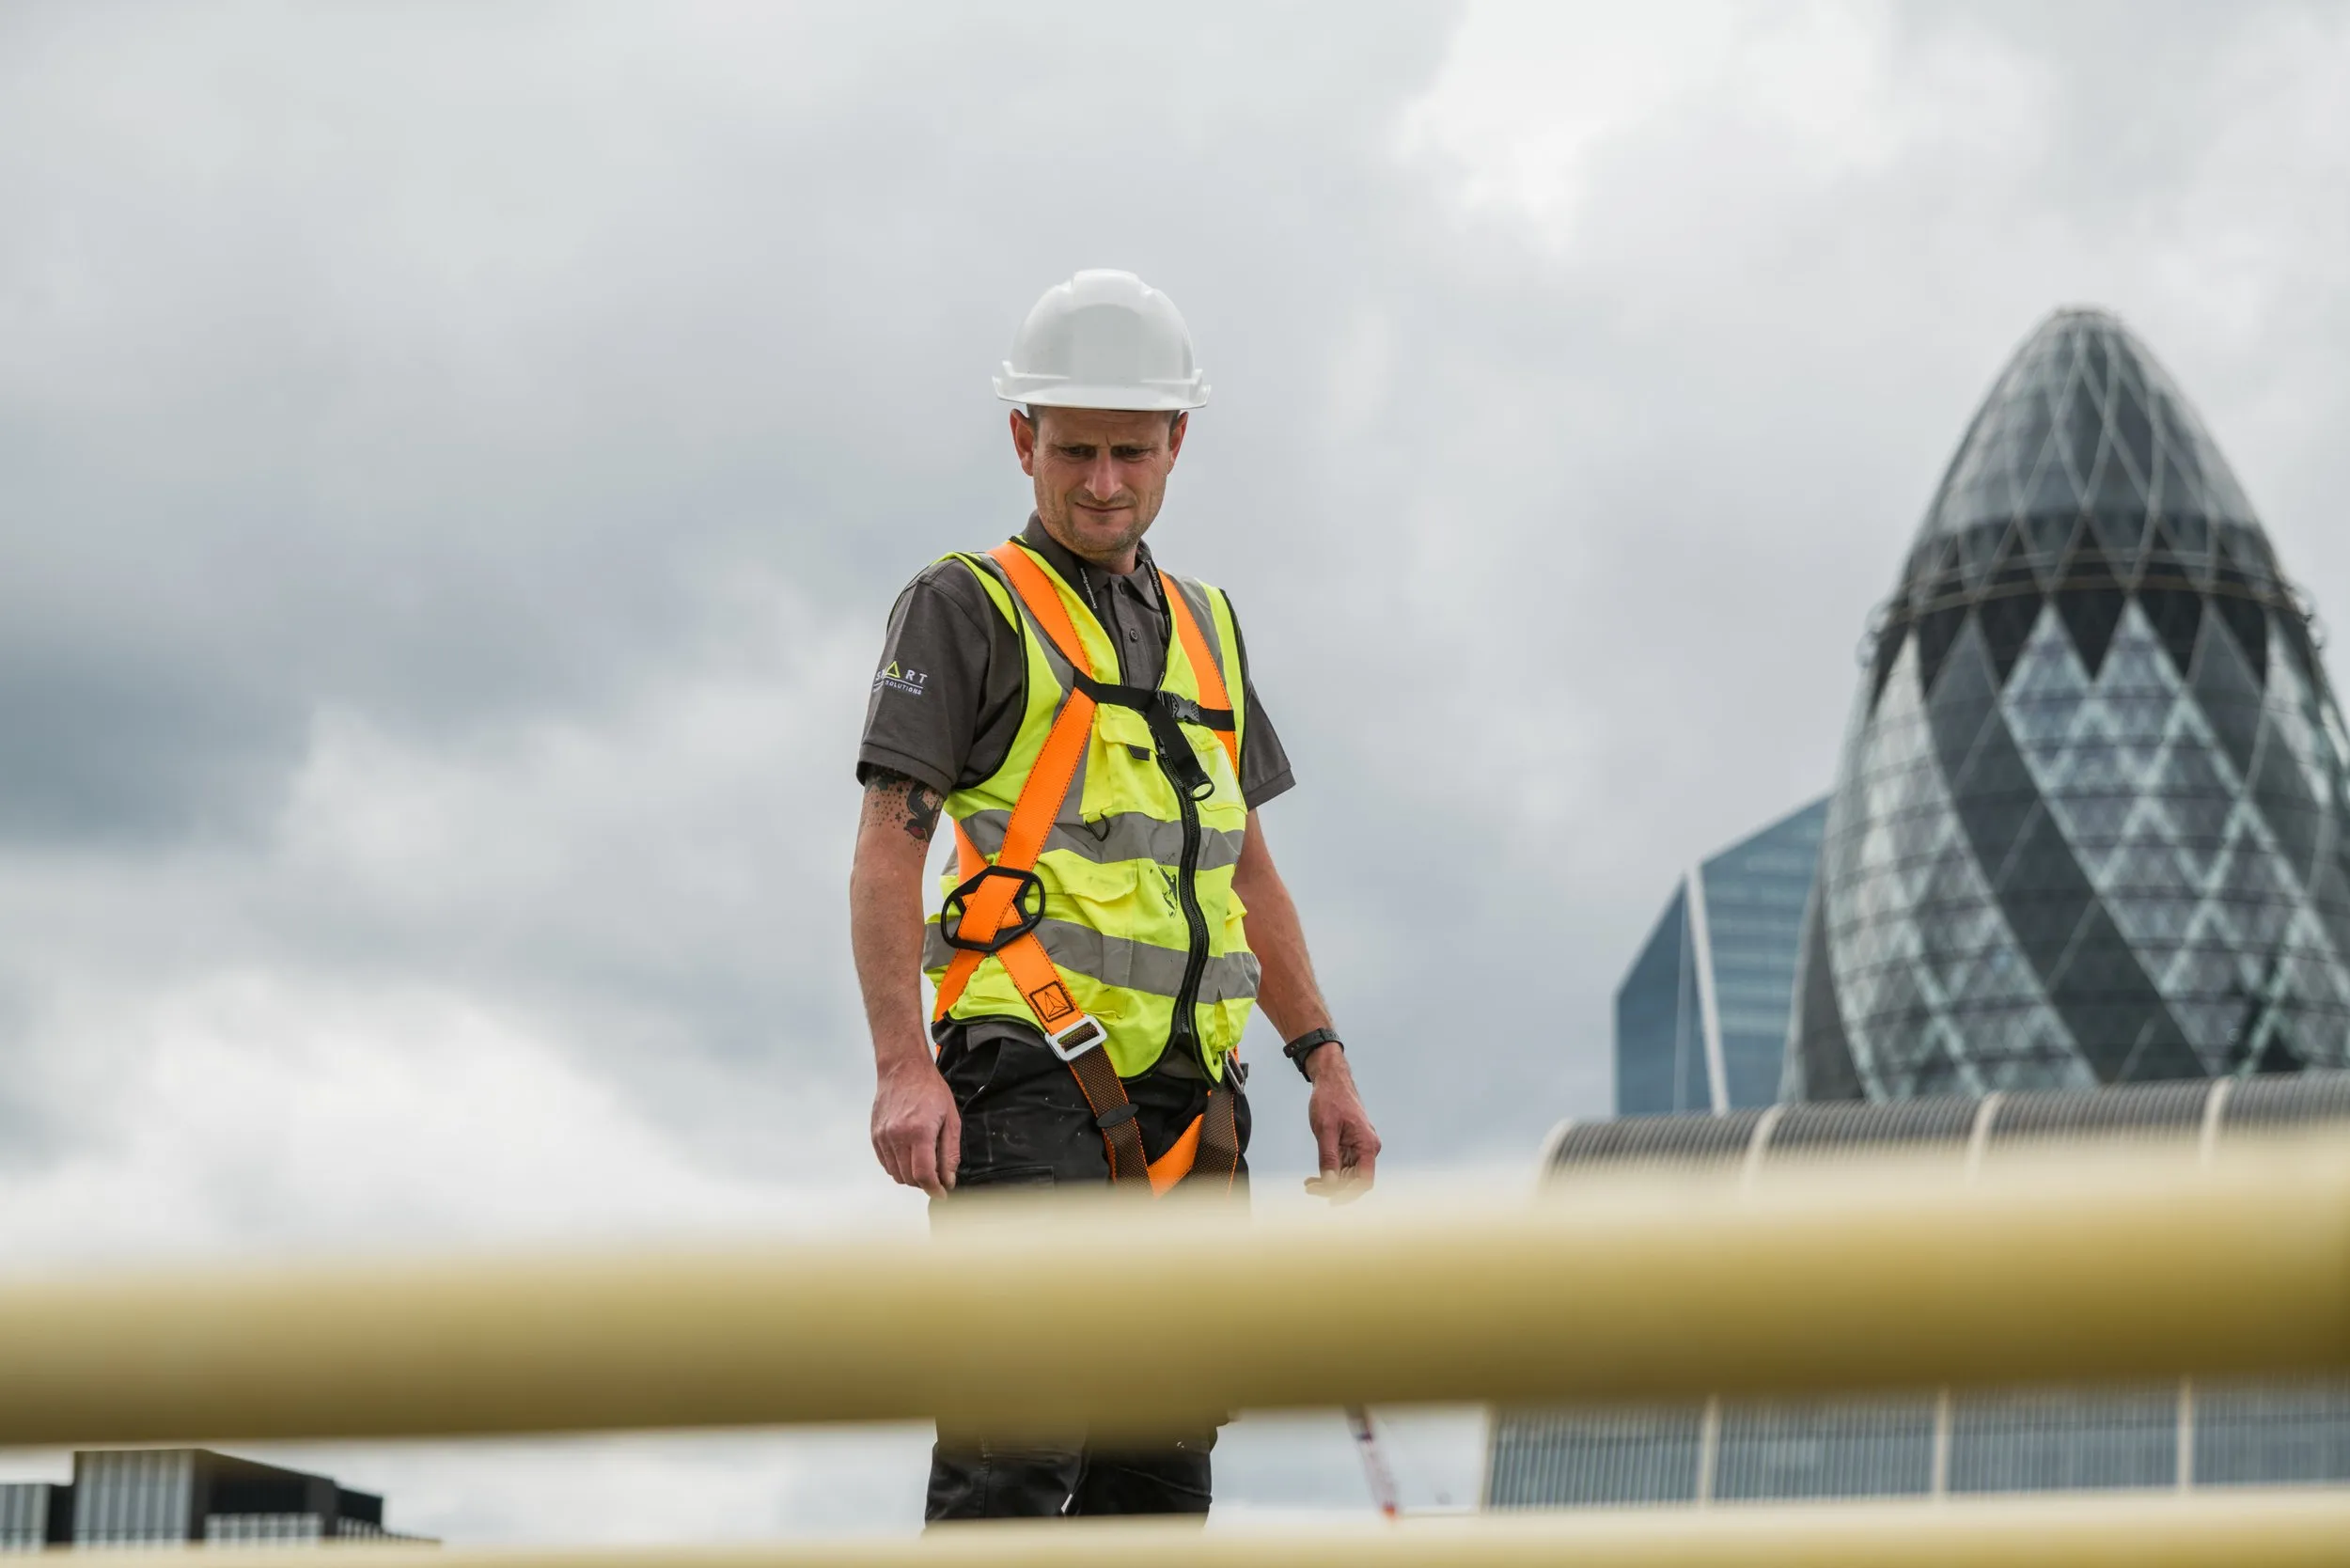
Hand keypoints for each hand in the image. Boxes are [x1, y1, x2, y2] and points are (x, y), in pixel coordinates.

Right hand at [871, 1058, 960, 1194]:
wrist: (904, 1069)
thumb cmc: (930, 1090)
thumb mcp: (951, 1119)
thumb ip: (950, 1153)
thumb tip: (948, 1179)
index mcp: (919, 1132)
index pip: (923, 1175)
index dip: (934, 1189)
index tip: (942, 1193)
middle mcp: (897, 1136)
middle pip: (909, 1178)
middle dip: (925, 1183)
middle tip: (937, 1177)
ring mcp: (883, 1137)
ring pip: (896, 1174)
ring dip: (911, 1177)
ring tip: (924, 1163)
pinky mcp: (875, 1136)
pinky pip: (886, 1164)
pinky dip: (899, 1167)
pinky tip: (910, 1156)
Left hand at [1304, 1046, 1379, 1196]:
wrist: (1331, 1080)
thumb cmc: (1330, 1099)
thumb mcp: (1325, 1128)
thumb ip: (1328, 1157)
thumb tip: (1330, 1183)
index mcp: (1367, 1145)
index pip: (1364, 1181)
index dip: (1349, 1195)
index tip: (1330, 1201)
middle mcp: (1367, 1149)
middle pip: (1354, 1181)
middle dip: (1333, 1189)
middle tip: (1310, 1189)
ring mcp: (1359, 1149)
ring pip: (1347, 1177)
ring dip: (1329, 1183)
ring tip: (1308, 1185)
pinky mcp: (1350, 1147)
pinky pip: (1342, 1167)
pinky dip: (1329, 1174)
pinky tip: (1313, 1179)